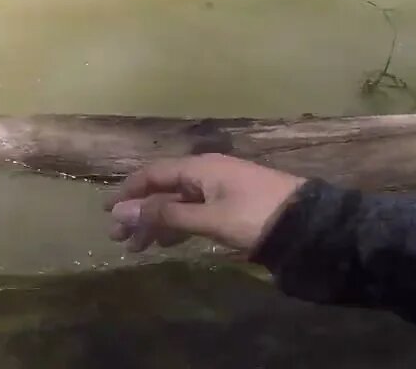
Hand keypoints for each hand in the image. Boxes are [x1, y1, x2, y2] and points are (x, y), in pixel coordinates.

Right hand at [104, 153, 305, 253]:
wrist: (310, 225)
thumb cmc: (256, 216)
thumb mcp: (208, 219)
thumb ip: (165, 216)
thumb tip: (121, 212)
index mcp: (200, 167)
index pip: (152, 174)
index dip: (127, 192)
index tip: (106, 211)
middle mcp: (206, 173)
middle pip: (163, 190)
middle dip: (138, 212)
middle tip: (117, 238)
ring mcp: (219, 190)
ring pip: (178, 204)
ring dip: (156, 223)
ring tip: (137, 248)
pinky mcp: (231, 207)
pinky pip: (193, 212)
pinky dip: (177, 227)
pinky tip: (166, 243)